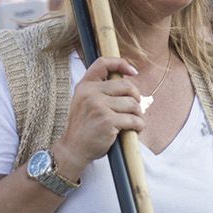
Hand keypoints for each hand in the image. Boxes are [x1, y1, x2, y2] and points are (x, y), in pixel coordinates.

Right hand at [54, 56, 143, 173]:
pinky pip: (134, 119)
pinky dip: (139, 126)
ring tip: (133, 122)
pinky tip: (134, 130)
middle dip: (136, 98)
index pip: (103, 64)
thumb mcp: (85, 102)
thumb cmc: (84, 127)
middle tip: (134, 110)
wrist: (73, 149)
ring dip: (138, 115)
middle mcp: (90, 93)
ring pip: (133, 104)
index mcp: (85, 86)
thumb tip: (129, 81)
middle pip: (127, 86)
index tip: (133, 72)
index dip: (121, 63)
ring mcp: (99, 106)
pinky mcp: (108, 120)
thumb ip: (100, 90)